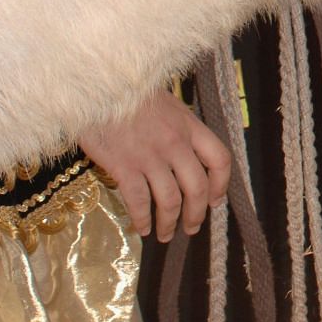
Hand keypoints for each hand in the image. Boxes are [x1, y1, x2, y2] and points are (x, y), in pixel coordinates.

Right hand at [79, 89, 232, 241]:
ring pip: (169, 200)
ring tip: (165, 234)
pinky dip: (142, 219)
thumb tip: (184, 151)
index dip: (221, 184)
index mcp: (190, 126)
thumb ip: (178, 127)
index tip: (216, 200)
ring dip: (169, 222)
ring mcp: (150, 156)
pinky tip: (142, 228)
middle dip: (197, 213)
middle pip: (197, 187)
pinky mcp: (124, 166)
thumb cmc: (131, 92)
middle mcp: (175, 144)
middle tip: (192, 228)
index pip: (220, 159)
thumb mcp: (167, 104)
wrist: (100, 86)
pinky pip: (139, 201)